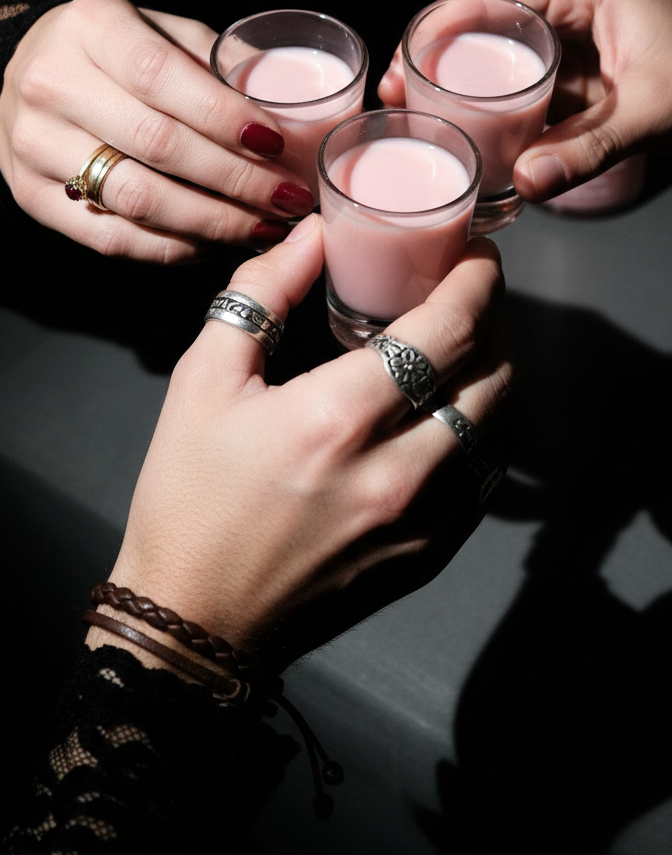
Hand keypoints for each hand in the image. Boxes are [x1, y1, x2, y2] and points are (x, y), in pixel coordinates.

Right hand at [0, 0, 315, 260]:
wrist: (31, 69)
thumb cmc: (113, 50)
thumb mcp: (159, 30)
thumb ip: (214, 62)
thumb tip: (287, 113)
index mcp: (91, 27)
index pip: (163, 76)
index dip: (224, 115)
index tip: (275, 143)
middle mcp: (53, 84)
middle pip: (156, 144)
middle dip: (235, 179)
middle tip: (286, 197)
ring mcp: (35, 144)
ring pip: (137, 199)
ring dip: (212, 222)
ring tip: (262, 226)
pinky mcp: (31, 194)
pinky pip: (111, 238)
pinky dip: (172, 248)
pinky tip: (213, 243)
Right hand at [89, 214, 511, 669]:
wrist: (196, 620)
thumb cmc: (189, 497)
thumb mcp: (203, 381)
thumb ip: (262, 292)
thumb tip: (315, 233)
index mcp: (337, 418)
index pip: (449, 330)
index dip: (475, 281)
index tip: (473, 254)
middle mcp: (396, 471)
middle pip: (492, 373)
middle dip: (492, 317)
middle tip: (470, 289)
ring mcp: (422, 522)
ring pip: (498, 427)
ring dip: (493, 372)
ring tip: (466, 341)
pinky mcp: (429, 557)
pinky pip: (485, 477)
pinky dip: (482, 431)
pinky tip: (455, 407)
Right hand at [378, 0, 671, 202]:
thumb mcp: (652, 114)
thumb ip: (589, 149)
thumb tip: (525, 183)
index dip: (431, 33)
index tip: (403, 75)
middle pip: (477, 15)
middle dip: (434, 56)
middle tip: (400, 101)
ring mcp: (572, 21)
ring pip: (495, 44)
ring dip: (459, 78)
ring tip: (422, 116)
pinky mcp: (579, 55)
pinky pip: (523, 71)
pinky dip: (496, 97)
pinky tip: (472, 127)